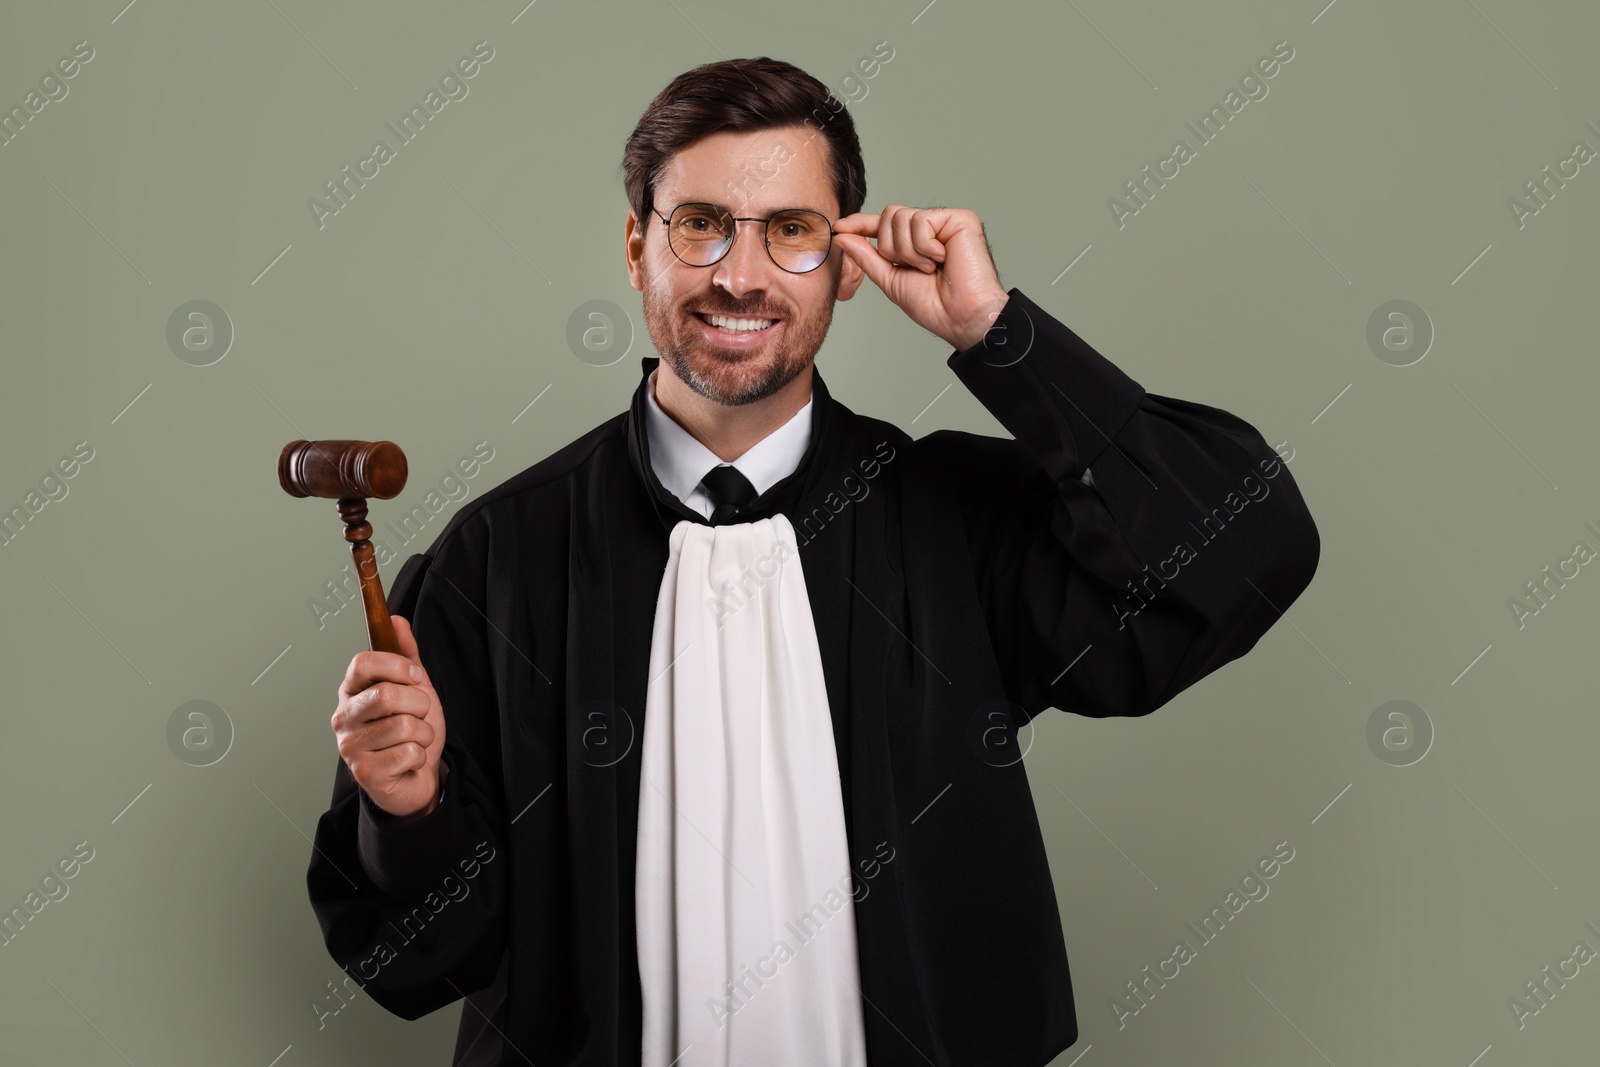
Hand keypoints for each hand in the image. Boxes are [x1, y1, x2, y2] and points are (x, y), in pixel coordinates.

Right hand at [331, 615, 445, 824]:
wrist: (417, 776)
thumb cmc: (411, 728)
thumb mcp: (413, 687)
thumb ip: (405, 655)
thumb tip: (396, 619)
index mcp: (351, 691)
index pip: (362, 662)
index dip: (396, 665)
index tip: (415, 676)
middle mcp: (343, 717)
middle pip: (387, 694)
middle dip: (418, 703)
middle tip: (419, 714)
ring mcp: (350, 746)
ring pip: (404, 725)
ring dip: (423, 732)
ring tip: (415, 739)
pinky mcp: (365, 773)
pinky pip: (409, 752)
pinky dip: (420, 755)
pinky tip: (409, 759)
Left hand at [832, 204, 1010, 351]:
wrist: (961, 317)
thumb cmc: (933, 305)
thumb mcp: (890, 279)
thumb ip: (867, 256)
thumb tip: (843, 236)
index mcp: (914, 242)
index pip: (882, 225)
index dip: (860, 224)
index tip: (839, 227)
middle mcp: (930, 228)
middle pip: (889, 215)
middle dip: (892, 248)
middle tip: (915, 269)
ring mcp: (945, 222)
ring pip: (902, 217)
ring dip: (910, 252)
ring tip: (931, 268)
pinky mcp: (960, 219)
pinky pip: (921, 220)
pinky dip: (925, 246)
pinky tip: (942, 259)